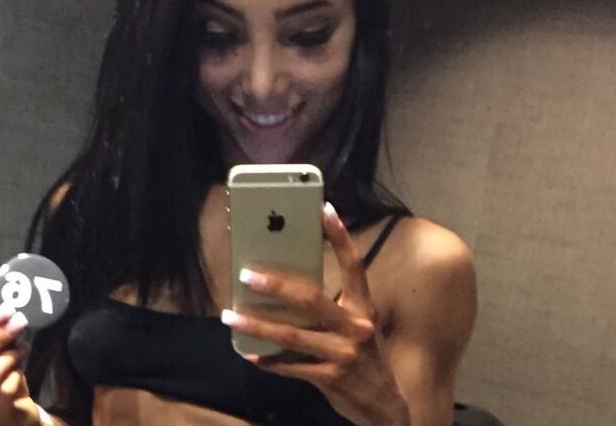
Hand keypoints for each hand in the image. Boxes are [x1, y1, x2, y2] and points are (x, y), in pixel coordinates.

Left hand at [221, 203, 410, 425]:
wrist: (385, 406)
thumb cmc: (366, 358)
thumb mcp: (359, 328)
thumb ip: (333, 309)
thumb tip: (289, 287)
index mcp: (363, 308)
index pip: (354, 265)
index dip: (340, 237)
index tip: (324, 209)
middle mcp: (356, 327)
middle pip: (312, 299)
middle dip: (276, 285)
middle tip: (246, 273)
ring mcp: (343, 354)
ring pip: (292, 335)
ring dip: (257, 326)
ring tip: (230, 316)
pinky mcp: (331, 378)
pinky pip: (291, 367)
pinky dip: (269, 361)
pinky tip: (249, 354)